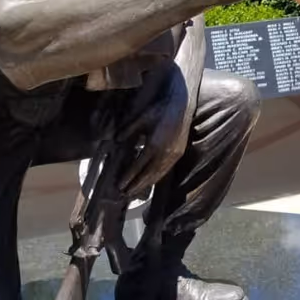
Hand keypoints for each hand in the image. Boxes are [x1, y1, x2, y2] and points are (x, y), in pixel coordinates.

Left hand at [117, 68, 191, 197]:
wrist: (183, 105)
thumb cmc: (161, 109)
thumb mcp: (142, 117)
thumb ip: (128, 129)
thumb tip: (116, 140)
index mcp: (154, 144)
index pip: (139, 166)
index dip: (129, 176)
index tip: (119, 185)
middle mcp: (165, 152)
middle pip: (148, 174)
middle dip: (136, 185)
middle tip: (124, 194)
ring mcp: (173, 154)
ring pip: (158, 174)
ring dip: (146, 184)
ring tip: (135, 192)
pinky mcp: (179, 153)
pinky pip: (166, 170)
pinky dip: (157, 178)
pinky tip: (151, 182)